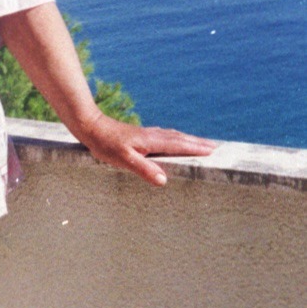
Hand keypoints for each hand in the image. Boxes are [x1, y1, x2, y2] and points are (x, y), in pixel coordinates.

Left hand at [73, 112, 216, 186]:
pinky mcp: (140, 134)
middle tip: (215, 147)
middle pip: (180, 138)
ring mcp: (147, 134)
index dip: (196, 148)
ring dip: (188, 139)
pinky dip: (175, 138)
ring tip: (200, 144)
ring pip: (173, 136)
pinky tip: (173, 139)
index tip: (213, 151)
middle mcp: (153, 136)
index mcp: (152, 141)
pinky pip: (165, 136)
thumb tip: (164, 180)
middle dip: (198, 143)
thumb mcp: (124, 160)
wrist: (91, 127)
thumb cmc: (106, 145)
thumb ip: (144, 169)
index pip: (179, 145)